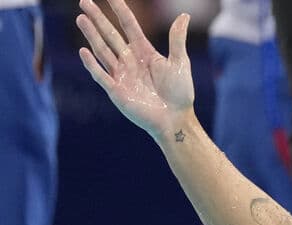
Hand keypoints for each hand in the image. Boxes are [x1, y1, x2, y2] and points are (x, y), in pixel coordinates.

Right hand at [76, 0, 193, 139]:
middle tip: (84, 2)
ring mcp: (121, 75)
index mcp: (144, 52)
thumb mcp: (180, 62)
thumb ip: (177, 39)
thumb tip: (184, 15)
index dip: (120, 10)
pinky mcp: (116, 90)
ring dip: (92, 35)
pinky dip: (92, 64)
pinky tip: (83, 50)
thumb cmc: (180, 92)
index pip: (129, 26)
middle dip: (98, 19)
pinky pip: (102, 75)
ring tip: (81, 19)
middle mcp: (130, 60)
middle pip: (110, 35)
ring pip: (103, 51)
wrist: (176, 119)